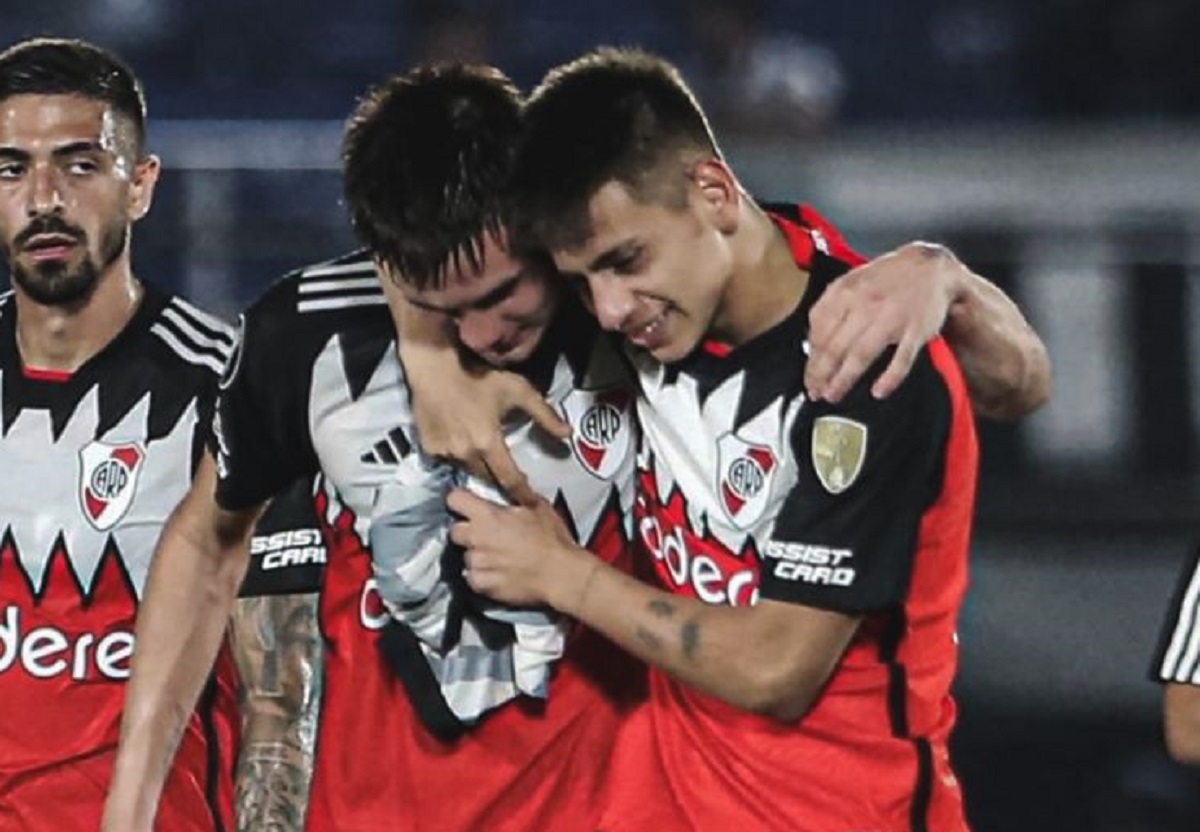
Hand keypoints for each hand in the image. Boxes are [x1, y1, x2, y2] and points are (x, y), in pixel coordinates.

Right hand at [384, 271, 569, 505]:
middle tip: (510, 480)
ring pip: (467, 470)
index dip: (522, 494)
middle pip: (488, 478)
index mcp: (488, 443)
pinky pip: (448, 460)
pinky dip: (457, 456)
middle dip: (500, 481)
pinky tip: (461, 441)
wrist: (434, 368)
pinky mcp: (429, 448)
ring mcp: (444, 453)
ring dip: (478, 467)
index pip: (510, 479)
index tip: (531, 505)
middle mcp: (465, 454)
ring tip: (484, 458)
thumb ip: (545, 415)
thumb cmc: (479, 377)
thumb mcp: (518, 391)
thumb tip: (568, 434)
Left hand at [447, 488, 594, 609]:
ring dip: (477, 556)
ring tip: (498, 557)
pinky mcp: (482, 584)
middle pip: (455, 531)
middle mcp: (478, 538)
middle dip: (467, 532)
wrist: (561, 574)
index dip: (460, 501)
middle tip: (486, 534)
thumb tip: (511, 487)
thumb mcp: (539, 507)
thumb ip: (517, 496)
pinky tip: (499, 573)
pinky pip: (472, 578)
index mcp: (488, 515)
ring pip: (465, 556)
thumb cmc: (553, 542)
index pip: (454, 500)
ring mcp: (478, 563)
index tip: (465, 504)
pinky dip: (482, 577)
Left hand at [806, 242, 961, 401]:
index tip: (809, 376)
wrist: (931, 266)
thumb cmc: (888, 278)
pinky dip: (890, 377)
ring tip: (833, 395)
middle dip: (821, 373)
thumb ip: (832, 308)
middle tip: (815, 392)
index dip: (811, 357)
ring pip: (861, 354)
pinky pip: (902, 358)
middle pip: (836, 346)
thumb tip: (813, 342)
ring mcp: (892, 318)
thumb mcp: (852, 282)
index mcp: (846, 292)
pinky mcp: (916, 330)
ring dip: (844, 378)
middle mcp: (866, 304)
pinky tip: (879, 391)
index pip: (819, 329)